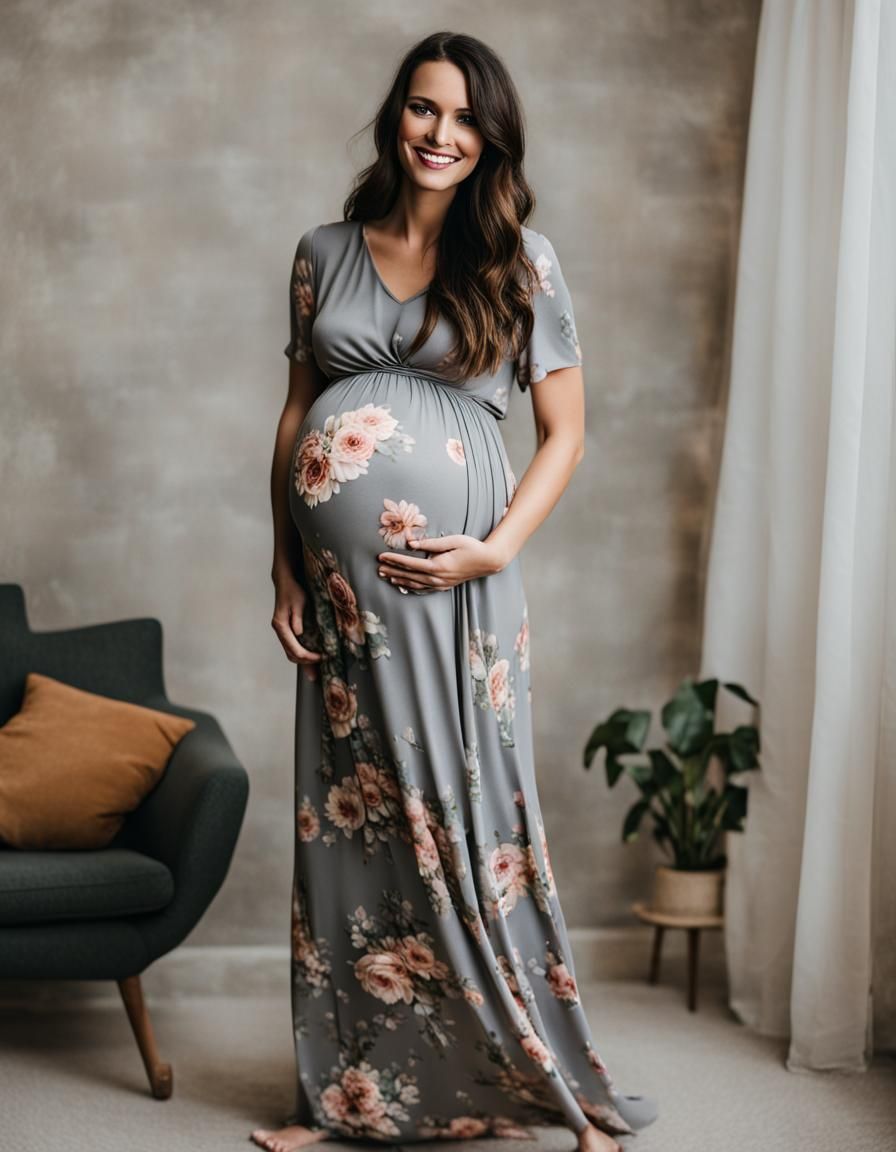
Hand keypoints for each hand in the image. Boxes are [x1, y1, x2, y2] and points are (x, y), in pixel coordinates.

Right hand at [271, 571, 321, 679]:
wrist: (285, 582)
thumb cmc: (293, 590)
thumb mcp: (298, 601)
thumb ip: (297, 617)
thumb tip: (298, 633)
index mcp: (281, 625)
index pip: (294, 648)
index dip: (308, 656)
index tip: (322, 657)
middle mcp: (279, 630)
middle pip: (291, 654)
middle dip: (305, 663)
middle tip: (320, 670)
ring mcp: (282, 631)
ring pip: (290, 652)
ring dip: (302, 662)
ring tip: (315, 670)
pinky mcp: (286, 629)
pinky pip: (292, 646)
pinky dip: (301, 654)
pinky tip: (310, 658)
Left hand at [376, 534, 505, 593]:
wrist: (488, 561)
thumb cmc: (471, 547)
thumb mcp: (452, 540)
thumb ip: (430, 543)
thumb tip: (411, 543)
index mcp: (438, 565)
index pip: (410, 563)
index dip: (394, 560)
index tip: (381, 556)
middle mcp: (437, 578)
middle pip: (409, 575)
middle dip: (392, 570)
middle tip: (378, 568)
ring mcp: (441, 584)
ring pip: (415, 584)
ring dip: (399, 579)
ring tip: (386, 576)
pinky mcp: (444, 586)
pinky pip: (424, 588)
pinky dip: (411, 586)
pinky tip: (404, 584)